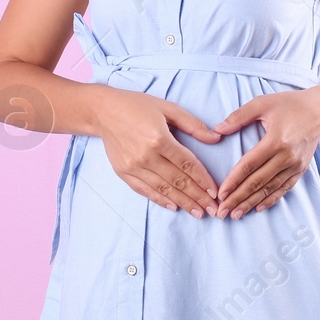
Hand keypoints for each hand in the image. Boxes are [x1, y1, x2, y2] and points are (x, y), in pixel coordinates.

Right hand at [94, 87, 220, 217]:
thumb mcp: (168, 108)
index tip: (215, 192)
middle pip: (177, 181)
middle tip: (213, 210)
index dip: (203, 180)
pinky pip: (145, 190)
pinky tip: (174, 207)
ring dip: (182, 203)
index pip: (187, 164)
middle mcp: (146, 155)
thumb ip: (193, 124)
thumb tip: (216, 138)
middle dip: (197, 197)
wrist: (103, 111)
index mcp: (159, 138)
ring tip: (197, 213)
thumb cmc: (138, 106)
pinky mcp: (123, 172)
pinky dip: (160, 200)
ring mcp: (133, 166)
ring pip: (163, 189)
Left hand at [212, 90, 319, 217]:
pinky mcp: (301, 169)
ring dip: (251, 203)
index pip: (249, 165)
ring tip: (235, 214)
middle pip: (257, 182)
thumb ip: (238, 117)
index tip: (220, 194)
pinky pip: (283, 188)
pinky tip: (258, 208)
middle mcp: (287, 156)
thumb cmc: (289, 104)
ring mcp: (295, 165)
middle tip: (222, 212)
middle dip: (238, 198)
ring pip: (270, 189)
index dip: (233, 181)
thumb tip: (217, 129)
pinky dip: (270, 200)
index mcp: (276, 140)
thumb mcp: (262, 103)